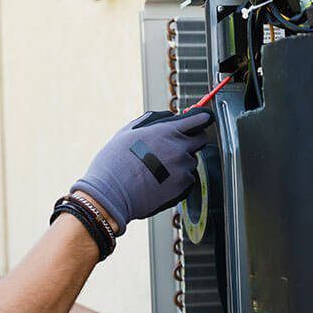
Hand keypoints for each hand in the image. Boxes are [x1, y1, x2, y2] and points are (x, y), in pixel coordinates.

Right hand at [71, 107, 213, 235]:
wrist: (110, 194)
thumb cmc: (114, 163)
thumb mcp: (128, 132)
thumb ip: (152, 121)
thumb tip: (167, 118)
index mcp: (167, 131)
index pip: (198, 119)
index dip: (200, 119)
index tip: (202, 119)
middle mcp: (179, 148)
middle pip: (200, 140)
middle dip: (191, 140)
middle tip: (173, 147)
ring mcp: (183, 169)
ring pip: (191, 161)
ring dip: (181, 162)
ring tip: (157, 169)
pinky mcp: (183, 187)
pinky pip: (187, 179)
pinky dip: (178, 179)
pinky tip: (159, 181)